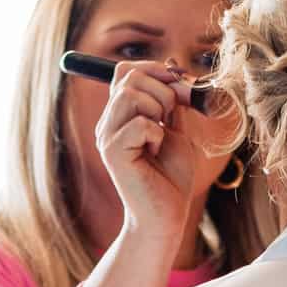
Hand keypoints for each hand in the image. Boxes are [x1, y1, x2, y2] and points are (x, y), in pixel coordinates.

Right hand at [93, 58, 204, 241]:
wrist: (166, 216)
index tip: (178, 87)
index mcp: (120, 115)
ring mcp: (107, 137)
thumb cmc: (171, 179)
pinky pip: (139, 123)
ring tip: (163, 134)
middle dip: (162, 88)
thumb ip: (173, 103)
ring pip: (130, 94)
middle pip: (128, 76)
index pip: (125, 71)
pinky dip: (157, 133)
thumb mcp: (177, 131)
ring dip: (159, 108)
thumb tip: (176, 72)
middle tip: (172, 117)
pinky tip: (155, 152)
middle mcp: (108, 123)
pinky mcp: (113, 153)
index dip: (154, 69)